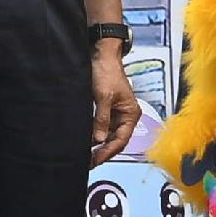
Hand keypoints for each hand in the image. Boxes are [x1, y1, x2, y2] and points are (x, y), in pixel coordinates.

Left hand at [90, 45, 141, 161]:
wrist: (100, 54)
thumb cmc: (107, 71)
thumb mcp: (104, 96)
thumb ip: (102, 118)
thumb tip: (99, 139)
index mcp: (131, 114)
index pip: (121, 140)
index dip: (108, 151)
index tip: (95, 159)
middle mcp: (125, 116)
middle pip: (115, 140)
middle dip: (102, 152)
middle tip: (88, 162)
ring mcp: (115, 114)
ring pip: (107, 135)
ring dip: (97, 145)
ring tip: (84, 155)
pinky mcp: (105, 110)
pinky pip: (100, 127)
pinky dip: (93, 134)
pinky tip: (83, 141)